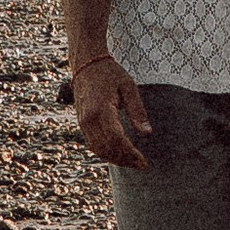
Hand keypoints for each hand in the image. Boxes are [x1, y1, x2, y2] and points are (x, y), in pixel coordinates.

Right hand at [70, 51, 151, 168]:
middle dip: (124, 160)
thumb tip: (147, 133)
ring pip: (98, 150)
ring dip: (115, 159)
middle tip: (141, 165)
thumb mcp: (129, 87)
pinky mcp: (81, 123)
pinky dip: (105, 153)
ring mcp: (82, 122)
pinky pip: (92, 144)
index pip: (116, 139)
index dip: (130, 153)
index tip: (143, 161)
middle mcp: (88, 119)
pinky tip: (119, 155)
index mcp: (101, 110)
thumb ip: (137, 111)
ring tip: (132, 162)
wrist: (86, 64)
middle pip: (106, 148)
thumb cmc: (110, 73)